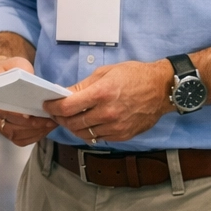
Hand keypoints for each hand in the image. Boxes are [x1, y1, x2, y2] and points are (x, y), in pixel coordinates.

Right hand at [0, 55, 56, 146]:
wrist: (8, 77)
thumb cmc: (11, 71)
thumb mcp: (15, 64)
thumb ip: (20, 69)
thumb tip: (29, 79)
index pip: (0, 111)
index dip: (14, 115)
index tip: (29, 115)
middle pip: (10, 127)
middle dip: (31, 125)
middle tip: (49, 119)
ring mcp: (0, 126)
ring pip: (17, 136)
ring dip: (36, 132)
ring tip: (52, 123)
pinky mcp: (10, 132)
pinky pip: (22, 140)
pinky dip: (35, 136)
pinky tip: (47, 128)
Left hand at [44, 59, 173, 144]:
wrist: (162, 89)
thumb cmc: (134, 76)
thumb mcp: (105, 72)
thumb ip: (83, 86)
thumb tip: (64, 94)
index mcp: (101, 93)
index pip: (67, 107)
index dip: (53, 108)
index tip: (48, 105)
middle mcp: (108, 112)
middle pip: (73, 123)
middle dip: (60, 118)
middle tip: (56, 113)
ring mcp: (116, 126)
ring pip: (84, 134)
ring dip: (72, 127)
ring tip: (70, 119)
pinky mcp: (123, 135)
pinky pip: (98, 138)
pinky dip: (88, 133)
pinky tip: (87, 124)